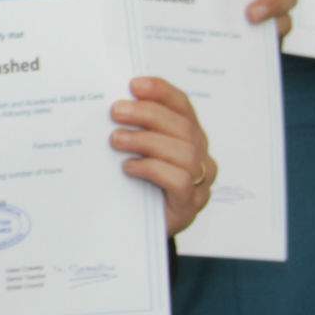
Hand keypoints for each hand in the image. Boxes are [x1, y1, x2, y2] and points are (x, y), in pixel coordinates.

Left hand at [113, 77, 213, 235]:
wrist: (140, 229)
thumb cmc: (138, 183)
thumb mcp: (137, 151)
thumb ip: (134, 128)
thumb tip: (113, 104)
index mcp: (190, 136)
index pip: (182, 106)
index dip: (161, 92)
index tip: (134, 85)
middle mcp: (201, 156)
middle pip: (183, 127)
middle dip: (148, 114)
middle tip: (116, 112)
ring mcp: (200, 182)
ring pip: (184, 152)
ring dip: (146, 141)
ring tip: (116, 140)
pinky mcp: (190, 205)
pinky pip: (180, 180)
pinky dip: (152, 169)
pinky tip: (128, 168)